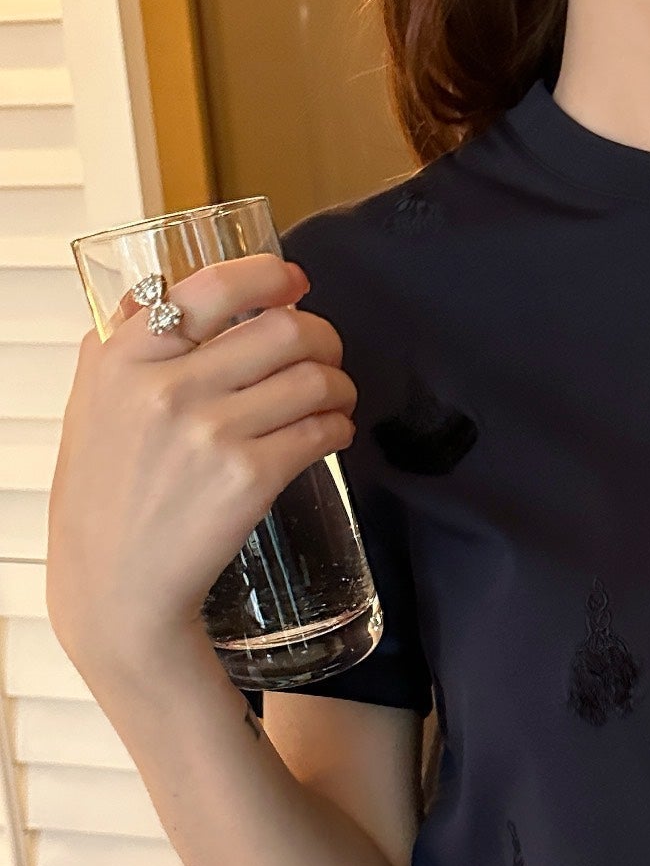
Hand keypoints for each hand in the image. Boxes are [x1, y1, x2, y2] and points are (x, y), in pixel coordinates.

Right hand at [47, 253, 355, 683]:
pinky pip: (321, 431)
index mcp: (125, 356)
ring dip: (339, 384)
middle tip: (327, 353)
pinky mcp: (249, 477)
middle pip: (282, 328)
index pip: (212, 286)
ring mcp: (211, 431)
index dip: (269, 276)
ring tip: (336, 398)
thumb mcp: (94, 405)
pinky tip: (334, 433)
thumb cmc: (106, 501)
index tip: (294, 282)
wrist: (116, 589)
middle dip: (322, 336)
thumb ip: (127, 348)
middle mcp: (167, 385)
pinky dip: (340, 427)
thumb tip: (173, 296)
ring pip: (312, 378)